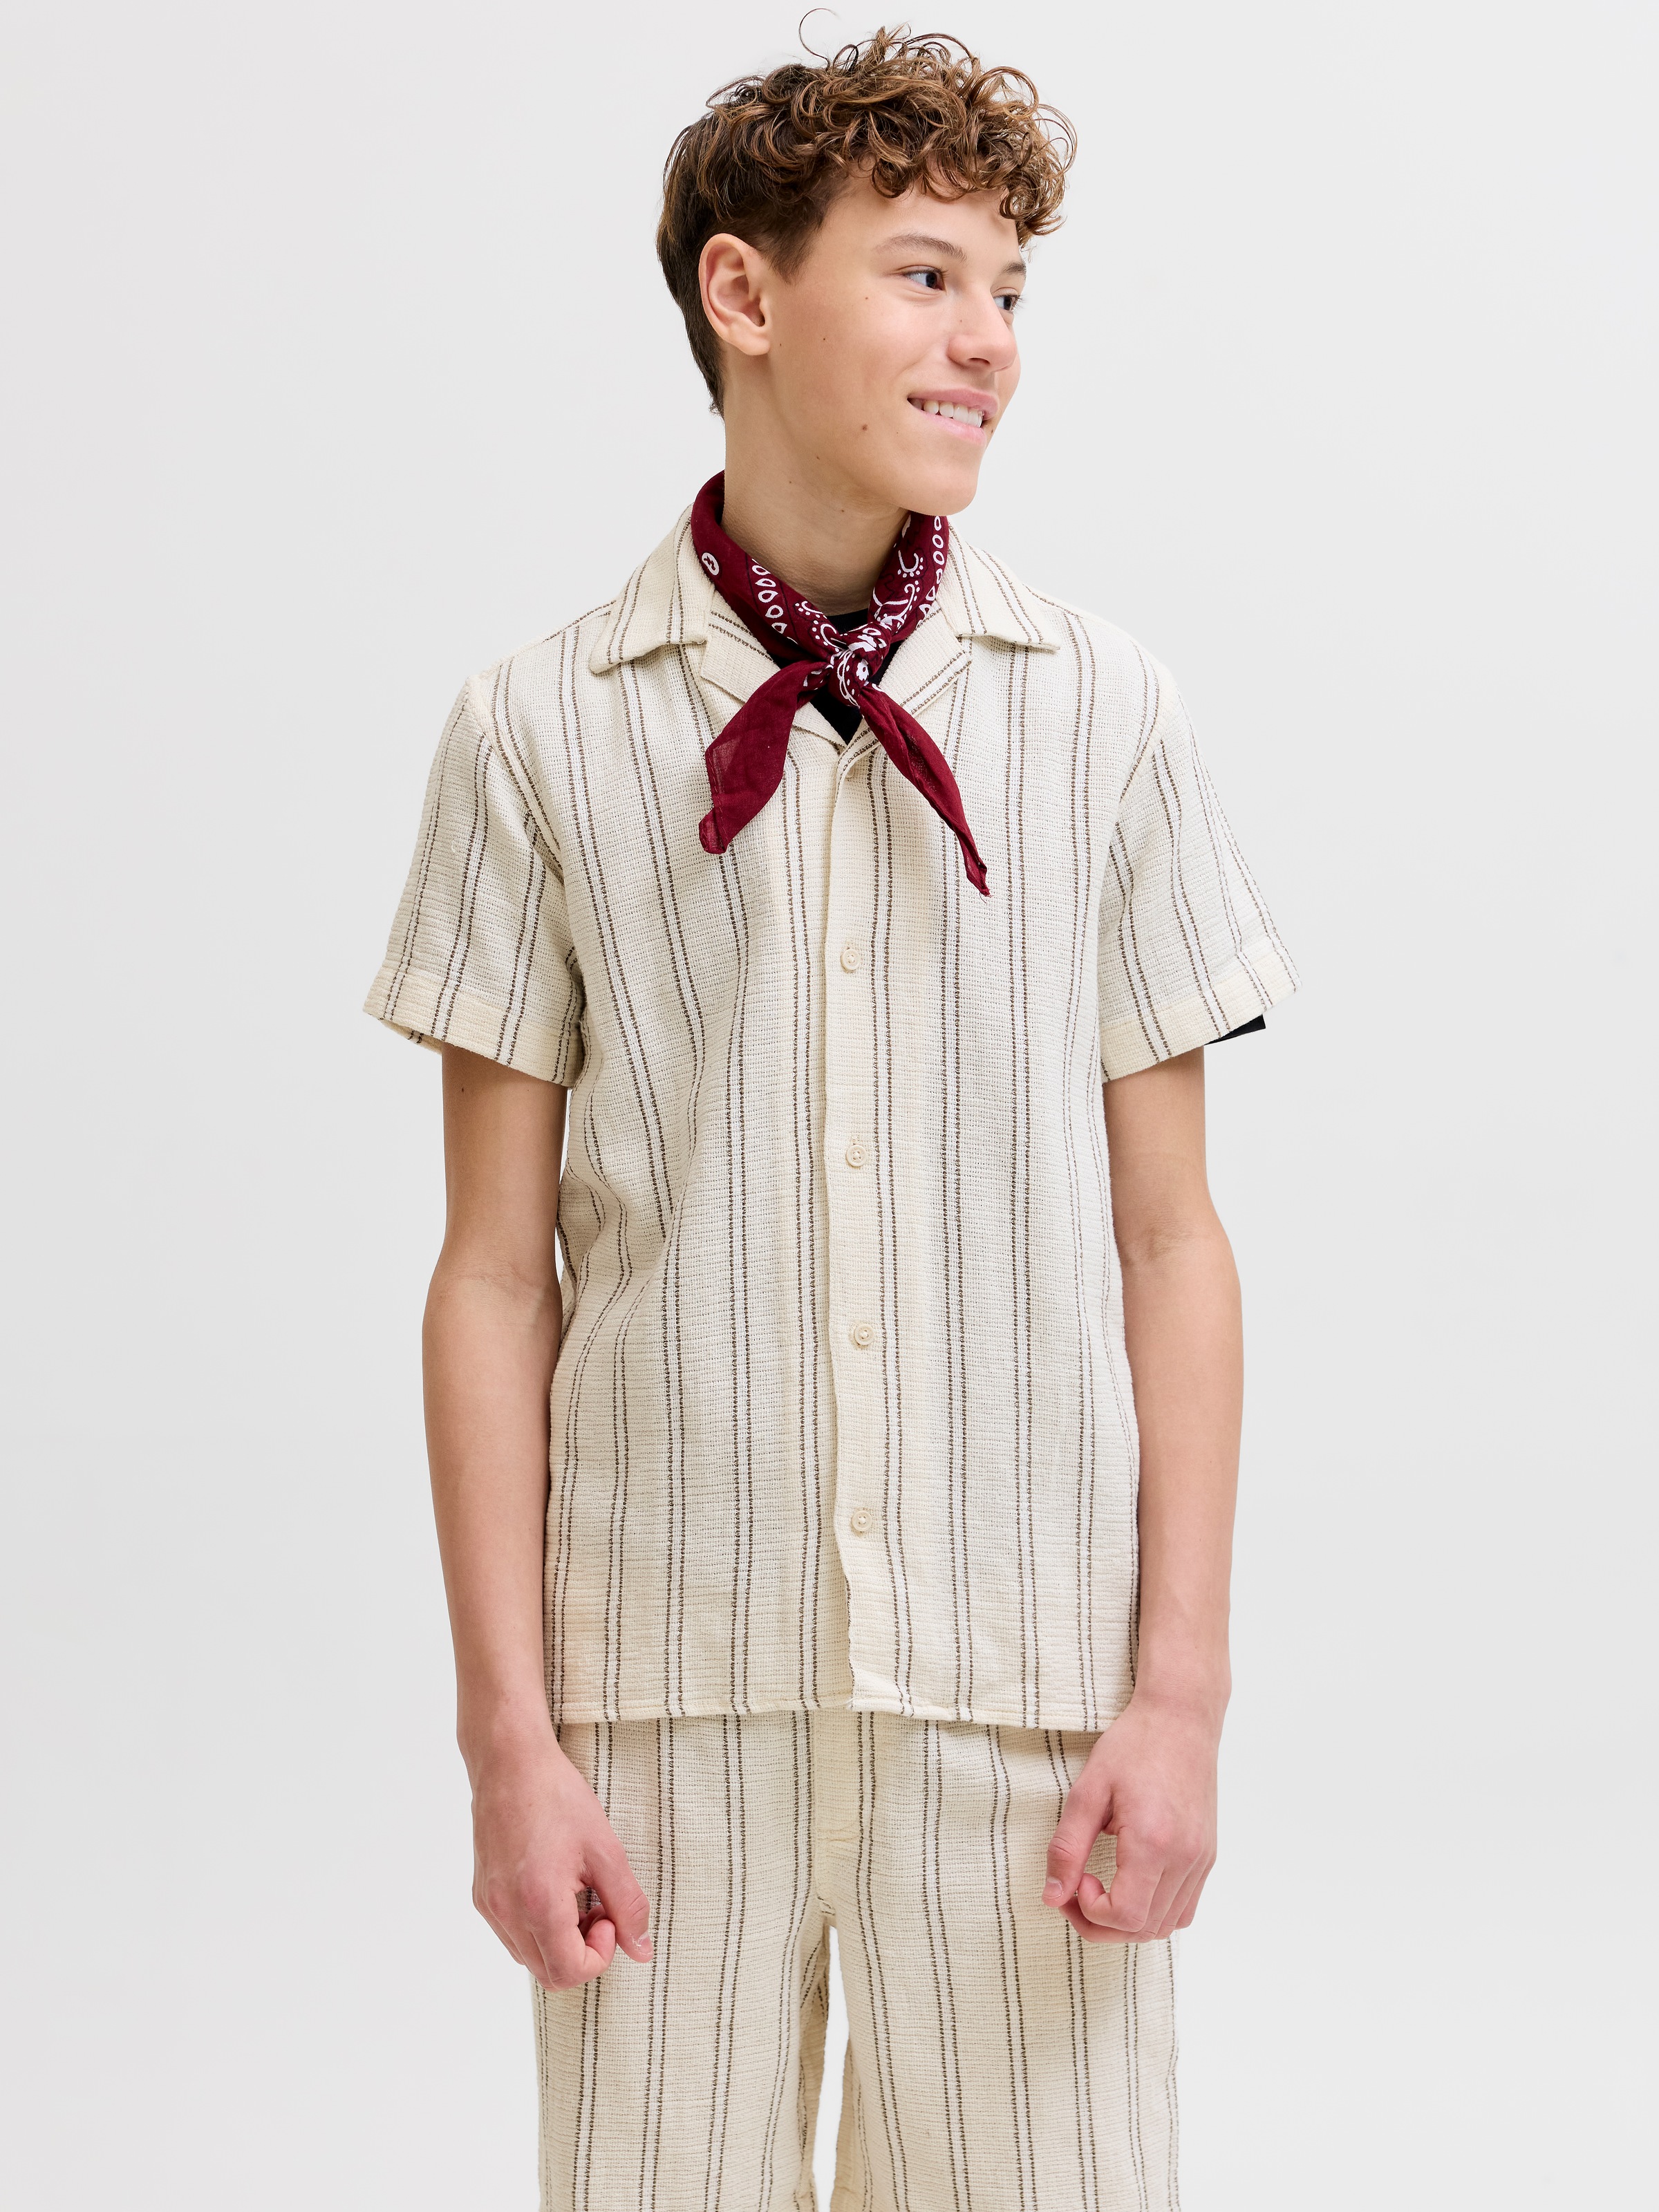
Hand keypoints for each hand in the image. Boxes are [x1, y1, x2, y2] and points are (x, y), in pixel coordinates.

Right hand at [469, 1726, 652, 1989]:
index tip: (607, 1912)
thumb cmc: (558, 1797)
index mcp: (537, 1904)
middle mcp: (506, 1913)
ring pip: (529, 1957)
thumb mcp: (606, 1850)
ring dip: (560, 1941)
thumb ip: (627, 1905)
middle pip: (548, 1973)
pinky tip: (553, 1885)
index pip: (569, 1972)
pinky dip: (538, 1927)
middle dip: (581, 1950)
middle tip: (596, 1905)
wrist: (510, 1761)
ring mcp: (490, 1906)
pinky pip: (512, 1934)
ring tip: (575, 1892)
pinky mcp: (482, 1895)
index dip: (600, 1954)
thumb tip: (641, 1950)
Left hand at [1042, 1693, 1218, 1942]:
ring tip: (1102, 1888)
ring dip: (1128, 1922)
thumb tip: (1052, 1896)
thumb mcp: (1087, 1791)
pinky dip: (1155, 1911)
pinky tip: (1131, 1884)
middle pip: (1144, 1929)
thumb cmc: (1133, 1746)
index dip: (1090, 1911)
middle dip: (1101, 1923)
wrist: (1181, 1718)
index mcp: (1153, 1842)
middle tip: (1076, 1889)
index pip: (1125, 1916)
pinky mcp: (1208, 1856)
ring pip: (1166, 1925)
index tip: (1075, 1879)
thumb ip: (1067, 1848)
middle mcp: (1185, 1859)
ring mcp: (1201, 1860)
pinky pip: (1184, 1908)